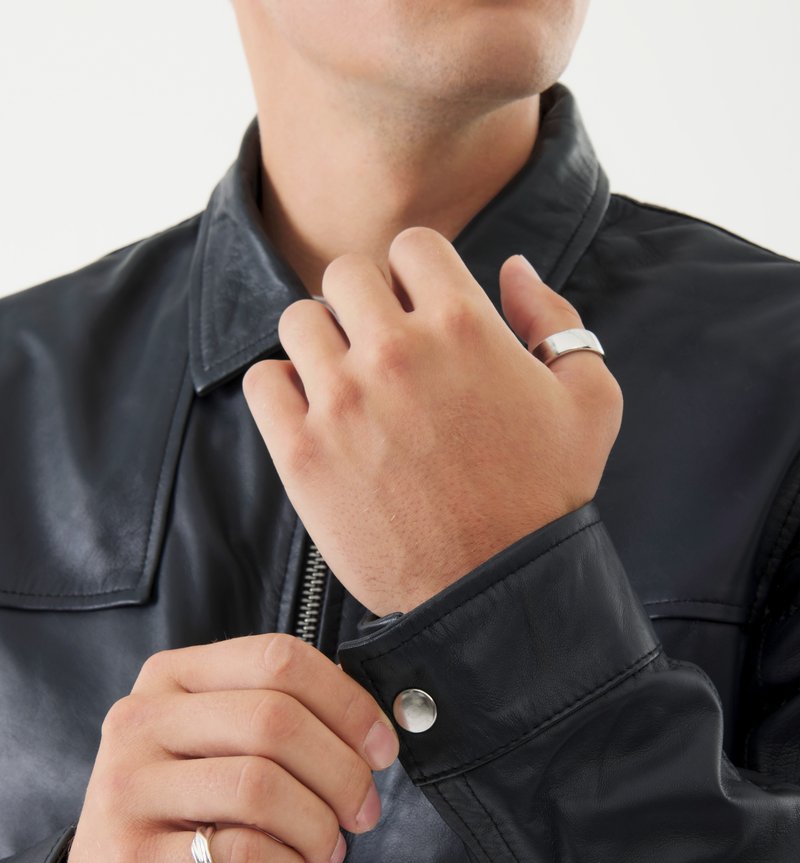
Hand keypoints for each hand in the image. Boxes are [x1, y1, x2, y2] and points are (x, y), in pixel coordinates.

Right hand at [19, 635, 397, 862]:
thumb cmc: (190, 820)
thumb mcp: (226, 752)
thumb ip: (285, 721)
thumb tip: (379, 725)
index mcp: (172, 677)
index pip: (277, 658)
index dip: (347, 702)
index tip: (383, 748)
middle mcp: (141, 720)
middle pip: (275, 720)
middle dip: (342, 771)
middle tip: (362, 813)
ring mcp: (129, 789)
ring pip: (261, 787)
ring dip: (318, 826)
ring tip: (326, 851)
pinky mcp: (135, 860)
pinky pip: (241, 853)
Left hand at [244, 229, 622, 615]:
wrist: (496, 591)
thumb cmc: (545, 499)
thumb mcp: (589, 401)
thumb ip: (556, 321)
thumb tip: (513, 269)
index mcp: (464, 324)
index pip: (412, 246)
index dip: (416, 276)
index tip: (419, 315)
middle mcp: (396, 351)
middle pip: (346, 275)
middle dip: (364, 303)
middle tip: (380, 349)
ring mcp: (343, 402)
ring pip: (298, 321)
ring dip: (320, 341)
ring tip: (345, 381)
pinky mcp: (303, 454)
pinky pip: (263, 382)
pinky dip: (281, 389)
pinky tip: (314, 414)